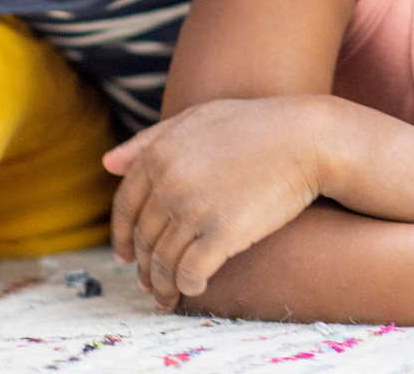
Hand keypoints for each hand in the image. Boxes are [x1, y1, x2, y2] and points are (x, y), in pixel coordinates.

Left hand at [103, 97, 327, 310]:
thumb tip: (106, 163)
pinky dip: (187, 285)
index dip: (122, 236)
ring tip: (166, 296)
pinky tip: (193, 288)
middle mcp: (169, 182)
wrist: (307, 138)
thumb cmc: (256, 125)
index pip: (125, 206)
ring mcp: (194, 209)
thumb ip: (150, 140)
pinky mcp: (223, 233)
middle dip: (142, 266)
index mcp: (159, 154)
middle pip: (144, 237)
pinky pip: (191, 271)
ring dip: (161, 284)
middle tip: (147, 283)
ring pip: (163, 261)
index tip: (125, 255)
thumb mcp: (198, 118)